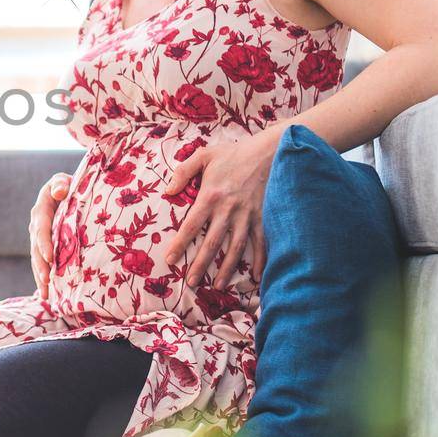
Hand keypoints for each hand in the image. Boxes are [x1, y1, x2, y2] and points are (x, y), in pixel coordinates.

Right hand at [29, 172, 71, 300]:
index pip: (41, 228)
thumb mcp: (64, 180)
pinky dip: (44, 279)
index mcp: (41, 209)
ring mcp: (39, 238)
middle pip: (36, 249)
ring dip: (40, 277)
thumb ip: (61, 183)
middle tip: (47, 282)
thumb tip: (59, 191)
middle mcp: (37, 225)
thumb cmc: (70, 184)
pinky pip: (42, 264)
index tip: (50, 259)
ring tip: (46, 295)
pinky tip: (47, 295)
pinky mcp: (45, 247)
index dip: (44, 243)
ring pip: (37, 260)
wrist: (69, 191)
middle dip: (40, 267)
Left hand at [160, 135, 274, 288]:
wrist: (270, 151)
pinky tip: (254, 277)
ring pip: (235, 248)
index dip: (179, 244)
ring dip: (226, 269)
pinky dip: (260, 261)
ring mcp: (248, 216)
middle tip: (191, 283)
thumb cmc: (234, 154)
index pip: (191, 225)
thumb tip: (168, 190)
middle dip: (200, 265)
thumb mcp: (204, 155)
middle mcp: (228, 210)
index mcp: (210, 196)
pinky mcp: (264, 217)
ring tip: (218, 286)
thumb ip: (183, 171)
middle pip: (211, 243)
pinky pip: (262, 243)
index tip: (170, 259)